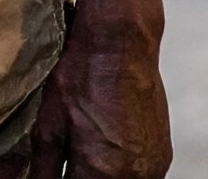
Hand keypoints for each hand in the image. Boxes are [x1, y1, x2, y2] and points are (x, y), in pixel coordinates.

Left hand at [29, 17, 171, 178]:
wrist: (121, 42)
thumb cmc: (82, 76)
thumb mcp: (49, 125)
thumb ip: (44, 169)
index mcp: (102, 172)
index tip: (61, 171)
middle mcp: (134, 176)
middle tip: (72, 163)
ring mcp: (153, 167)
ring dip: (104, 178)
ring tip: (89, 155)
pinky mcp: (163, 156)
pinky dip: (122, 174)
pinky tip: (108, 153)